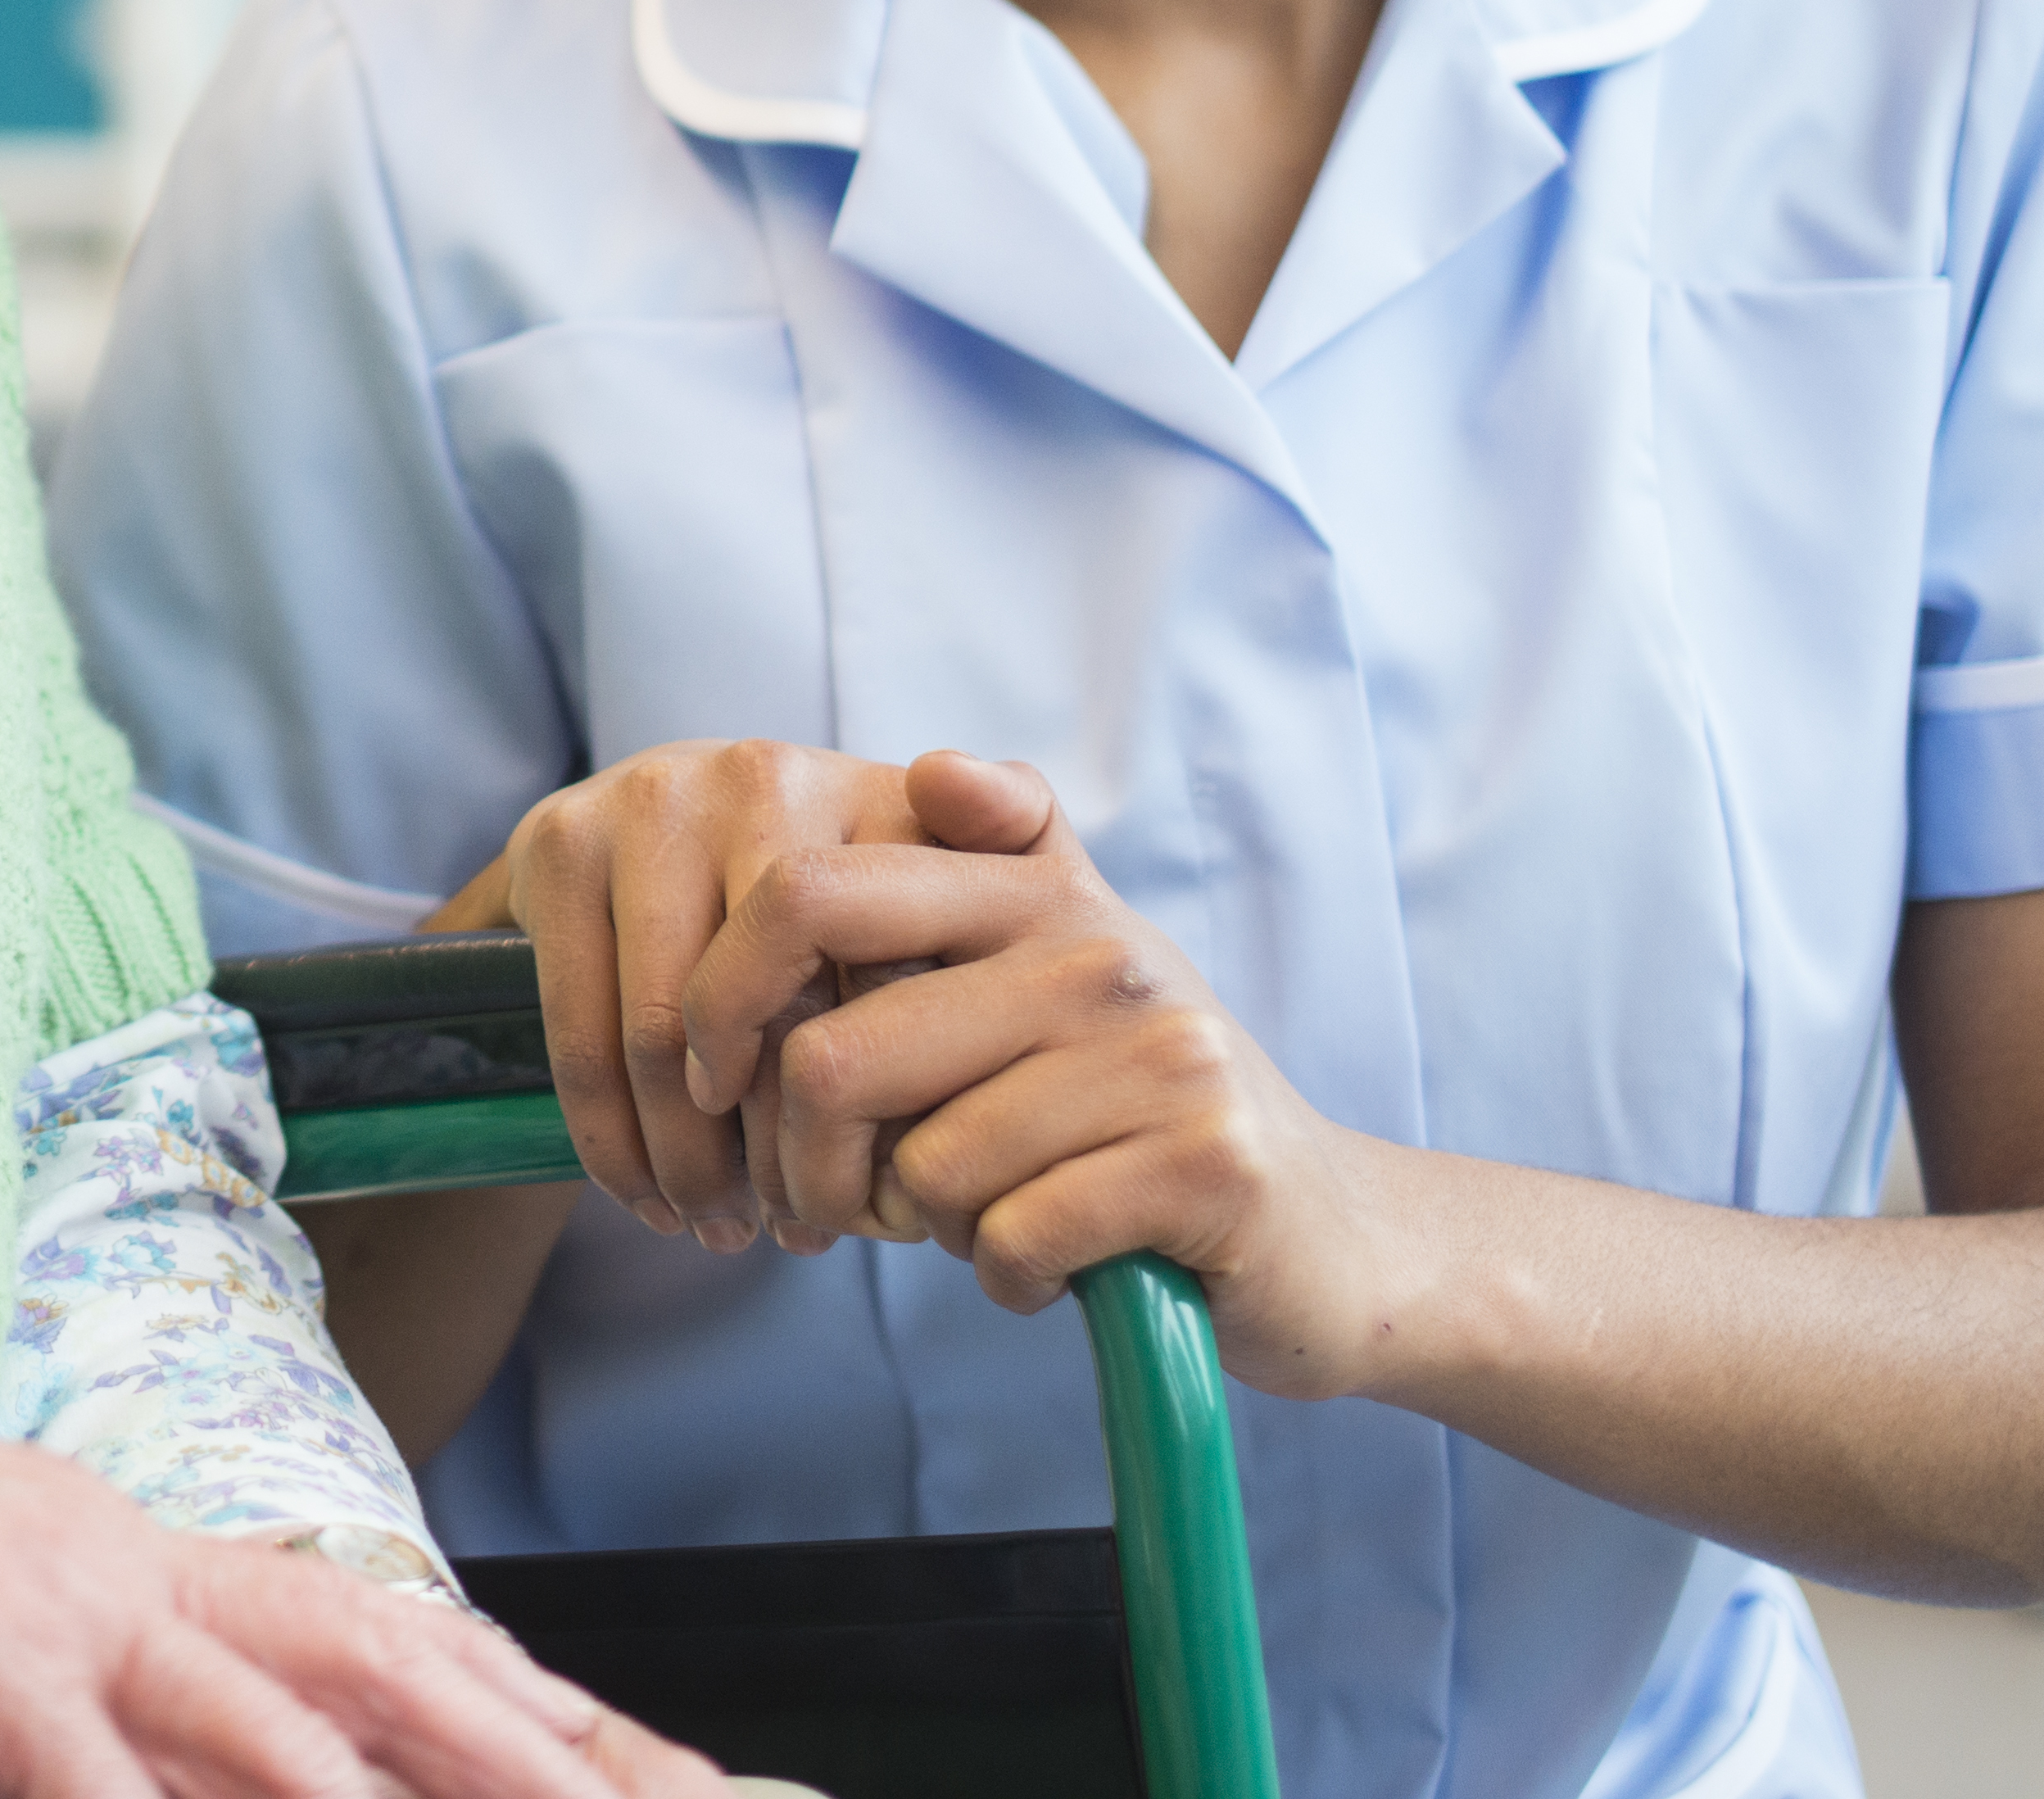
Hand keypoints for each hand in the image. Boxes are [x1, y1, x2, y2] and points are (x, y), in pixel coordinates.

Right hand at [0, 1190, 723, 1798]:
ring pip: (303, 1727)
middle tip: (687, 1796)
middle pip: (383, 1657)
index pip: (349, 1623)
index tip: (619, 1746)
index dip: (496, 1688)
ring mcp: (72, 1626)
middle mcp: (128, 1575)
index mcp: (114, 1559)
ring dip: (439, 1788)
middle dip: (541, 1738)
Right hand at [447, 740, 944, 1248]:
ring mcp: (655, 795)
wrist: (646, 841)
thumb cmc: (825, 921)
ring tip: (717, 1228)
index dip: (884, 1107)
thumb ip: (988, 999)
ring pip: (665, 1033)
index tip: (882, 1199)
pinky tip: (641, 1196)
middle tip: (792, 1235)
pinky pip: (581, 1028)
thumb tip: (940, 1159)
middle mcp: (770, 774)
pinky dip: (609, 1138)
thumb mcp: (935, 927)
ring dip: (687, 1160)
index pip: (895, 980)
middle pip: (777, 1009)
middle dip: (779, 1147)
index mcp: (883, 797)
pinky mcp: (560, 836)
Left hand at [670, 748, 1419, 1388]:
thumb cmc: (1140, 1109)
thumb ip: (985, 866)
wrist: (1327, 1234)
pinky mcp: (1204, 1167)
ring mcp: (1162, 1055)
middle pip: (833, 1059)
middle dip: (809, 1167)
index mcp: (1039, 890)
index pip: (814, 893)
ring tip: (992, 1220)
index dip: (722, 996)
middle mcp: (1100, 952)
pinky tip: (1054, 1264)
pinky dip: (1007, 1276)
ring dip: (927, 1230)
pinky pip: (1010, 1238)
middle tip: (845, 1207)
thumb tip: (935, 767)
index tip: (716, 1078)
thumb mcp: (1062, 970)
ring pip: (921, 1169)